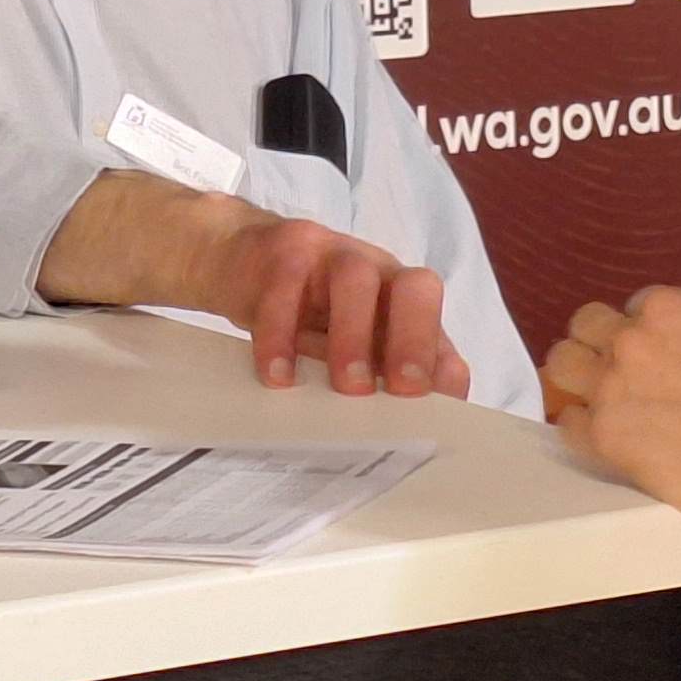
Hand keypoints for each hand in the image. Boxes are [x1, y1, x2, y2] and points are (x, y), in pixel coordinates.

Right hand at [193, 202, 471, 400]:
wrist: (237, 258)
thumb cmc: (302, 310)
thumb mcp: (344, 341)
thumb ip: (372, 372)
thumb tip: (401, 429)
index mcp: (399, 296)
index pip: (442, 331)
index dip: (442, 360)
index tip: (436, 409)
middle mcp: (376, 271)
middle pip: (417, 287)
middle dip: (415, 340)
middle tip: (401, 391)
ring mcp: (331, 254)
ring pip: (355, 279)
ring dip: (354, 337)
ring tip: (345, 388)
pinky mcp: (284, 252)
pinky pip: (286, 286)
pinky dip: (283, 336)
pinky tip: (278, 376)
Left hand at [544, 289, 680, 531]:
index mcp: (668, 310)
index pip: (640, 302)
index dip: (655, 325)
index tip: (669, 347)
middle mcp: (628, 341)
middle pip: (586, 323)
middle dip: (604, 338)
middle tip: (627, 365)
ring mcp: (607, 389)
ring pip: (560, 363)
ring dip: (579, 372)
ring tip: (600, 391)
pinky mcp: (599, 437)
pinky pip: (566, 421)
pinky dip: (582, 424)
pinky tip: (604, 432)